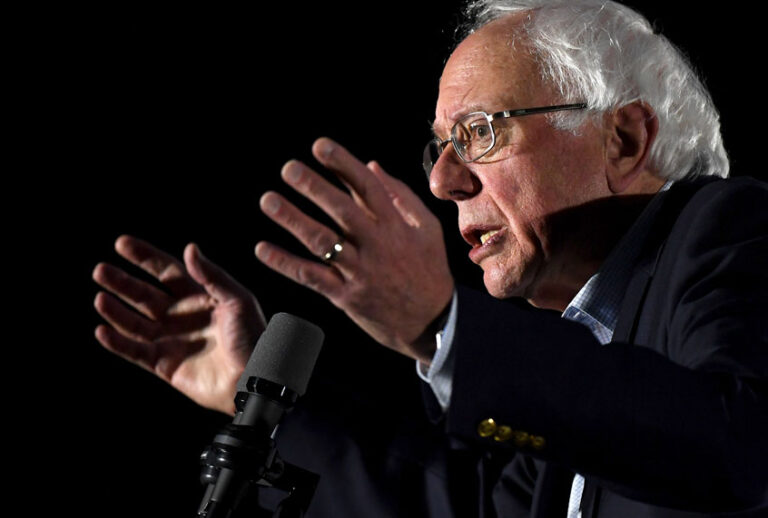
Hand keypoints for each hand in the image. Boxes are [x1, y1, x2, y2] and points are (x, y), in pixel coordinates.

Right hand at [93, 235, 264, 414]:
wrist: (254, 378)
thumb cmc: (253, 337)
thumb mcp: (237, 300)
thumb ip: (212, 276)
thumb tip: (189, 248)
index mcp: (200, 296)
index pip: (166, 271)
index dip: (144, 257)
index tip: (121, 243)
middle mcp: (181, 315)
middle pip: (144, 294)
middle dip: (121, 282)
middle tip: (99, 270)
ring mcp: (171, 340)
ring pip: (134, 322)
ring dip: (116, 310)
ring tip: (100, 298)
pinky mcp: (164, 364)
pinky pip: (135, 351)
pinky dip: (118, 342)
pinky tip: (102, 330)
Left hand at [255, 138, 453, 362]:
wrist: (433, 323)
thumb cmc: (428, 269)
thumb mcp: (426, 229)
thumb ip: (400, 195)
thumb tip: (371, 164)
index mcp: (396, 225)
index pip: (368, 187)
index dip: (343, 164)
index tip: (319, 145)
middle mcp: (377, 245)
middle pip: (342, 211)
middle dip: (314, 187)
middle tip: (288, 169)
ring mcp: (360, 272)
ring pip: (323, 242)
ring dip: (293, 220)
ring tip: (268, 200)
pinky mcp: (346, 297)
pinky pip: (312, 277)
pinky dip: (286, 263)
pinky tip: (262, 249)